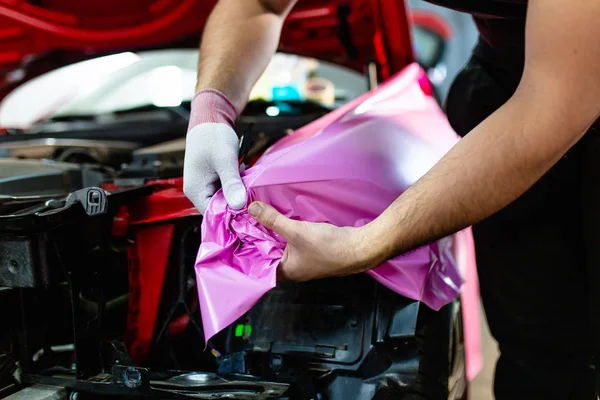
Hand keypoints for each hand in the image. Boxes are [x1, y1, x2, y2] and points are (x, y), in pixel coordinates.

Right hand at [183, 123, 246, 213]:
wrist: (210, 119)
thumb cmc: (213, 137)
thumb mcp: (225, 160)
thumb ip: (231, 183)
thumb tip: (239, 206)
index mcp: (196, 191)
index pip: (213, 215)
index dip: (232, 216)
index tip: (251, 213)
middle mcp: (199, 192)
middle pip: (220, 209)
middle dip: (237, 205)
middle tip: (255, 199)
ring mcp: (206, 186)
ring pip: (225, 200)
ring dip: (239, 195)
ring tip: (252, 189)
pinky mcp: (214, 180)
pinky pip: (227, 190)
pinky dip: (237, 187)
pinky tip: (246, 180)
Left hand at [248, 201, 375, 280]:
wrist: (358, 248)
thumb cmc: (329, 248)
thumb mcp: (296, 231)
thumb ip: (272, 220)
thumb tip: (251, 209)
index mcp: (283, 272)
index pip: (255, 265)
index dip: (244, 251)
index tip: (233, 236)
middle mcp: (290, 270)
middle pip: (266, 254)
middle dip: (255, 239)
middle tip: (242, 223)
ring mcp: (300, 261)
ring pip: (278, 247)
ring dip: (269, 234)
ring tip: (256, 218)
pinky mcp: (309, 251)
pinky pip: (289, 241)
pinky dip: (282, 232)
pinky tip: (277, 220)